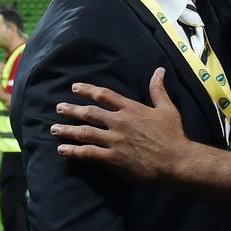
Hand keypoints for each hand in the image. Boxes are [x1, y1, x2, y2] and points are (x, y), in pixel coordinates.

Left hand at [51, 69, 188, 181]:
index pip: (104, 95)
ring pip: (85, 132)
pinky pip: (88, 153)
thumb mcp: (168, 108)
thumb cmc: (173, 134)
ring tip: (54, 129)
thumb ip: (158, 90)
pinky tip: (62, 150)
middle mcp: (120, 122)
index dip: (87, 90)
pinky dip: (74, 151)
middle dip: (72, 110)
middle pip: (90, 113)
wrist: (176, 160)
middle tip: (58, 108)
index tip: (74, 87)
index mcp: (131, 108)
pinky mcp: (114, 158)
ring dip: (68, 130)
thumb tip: (159, 70)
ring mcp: (115, 140)